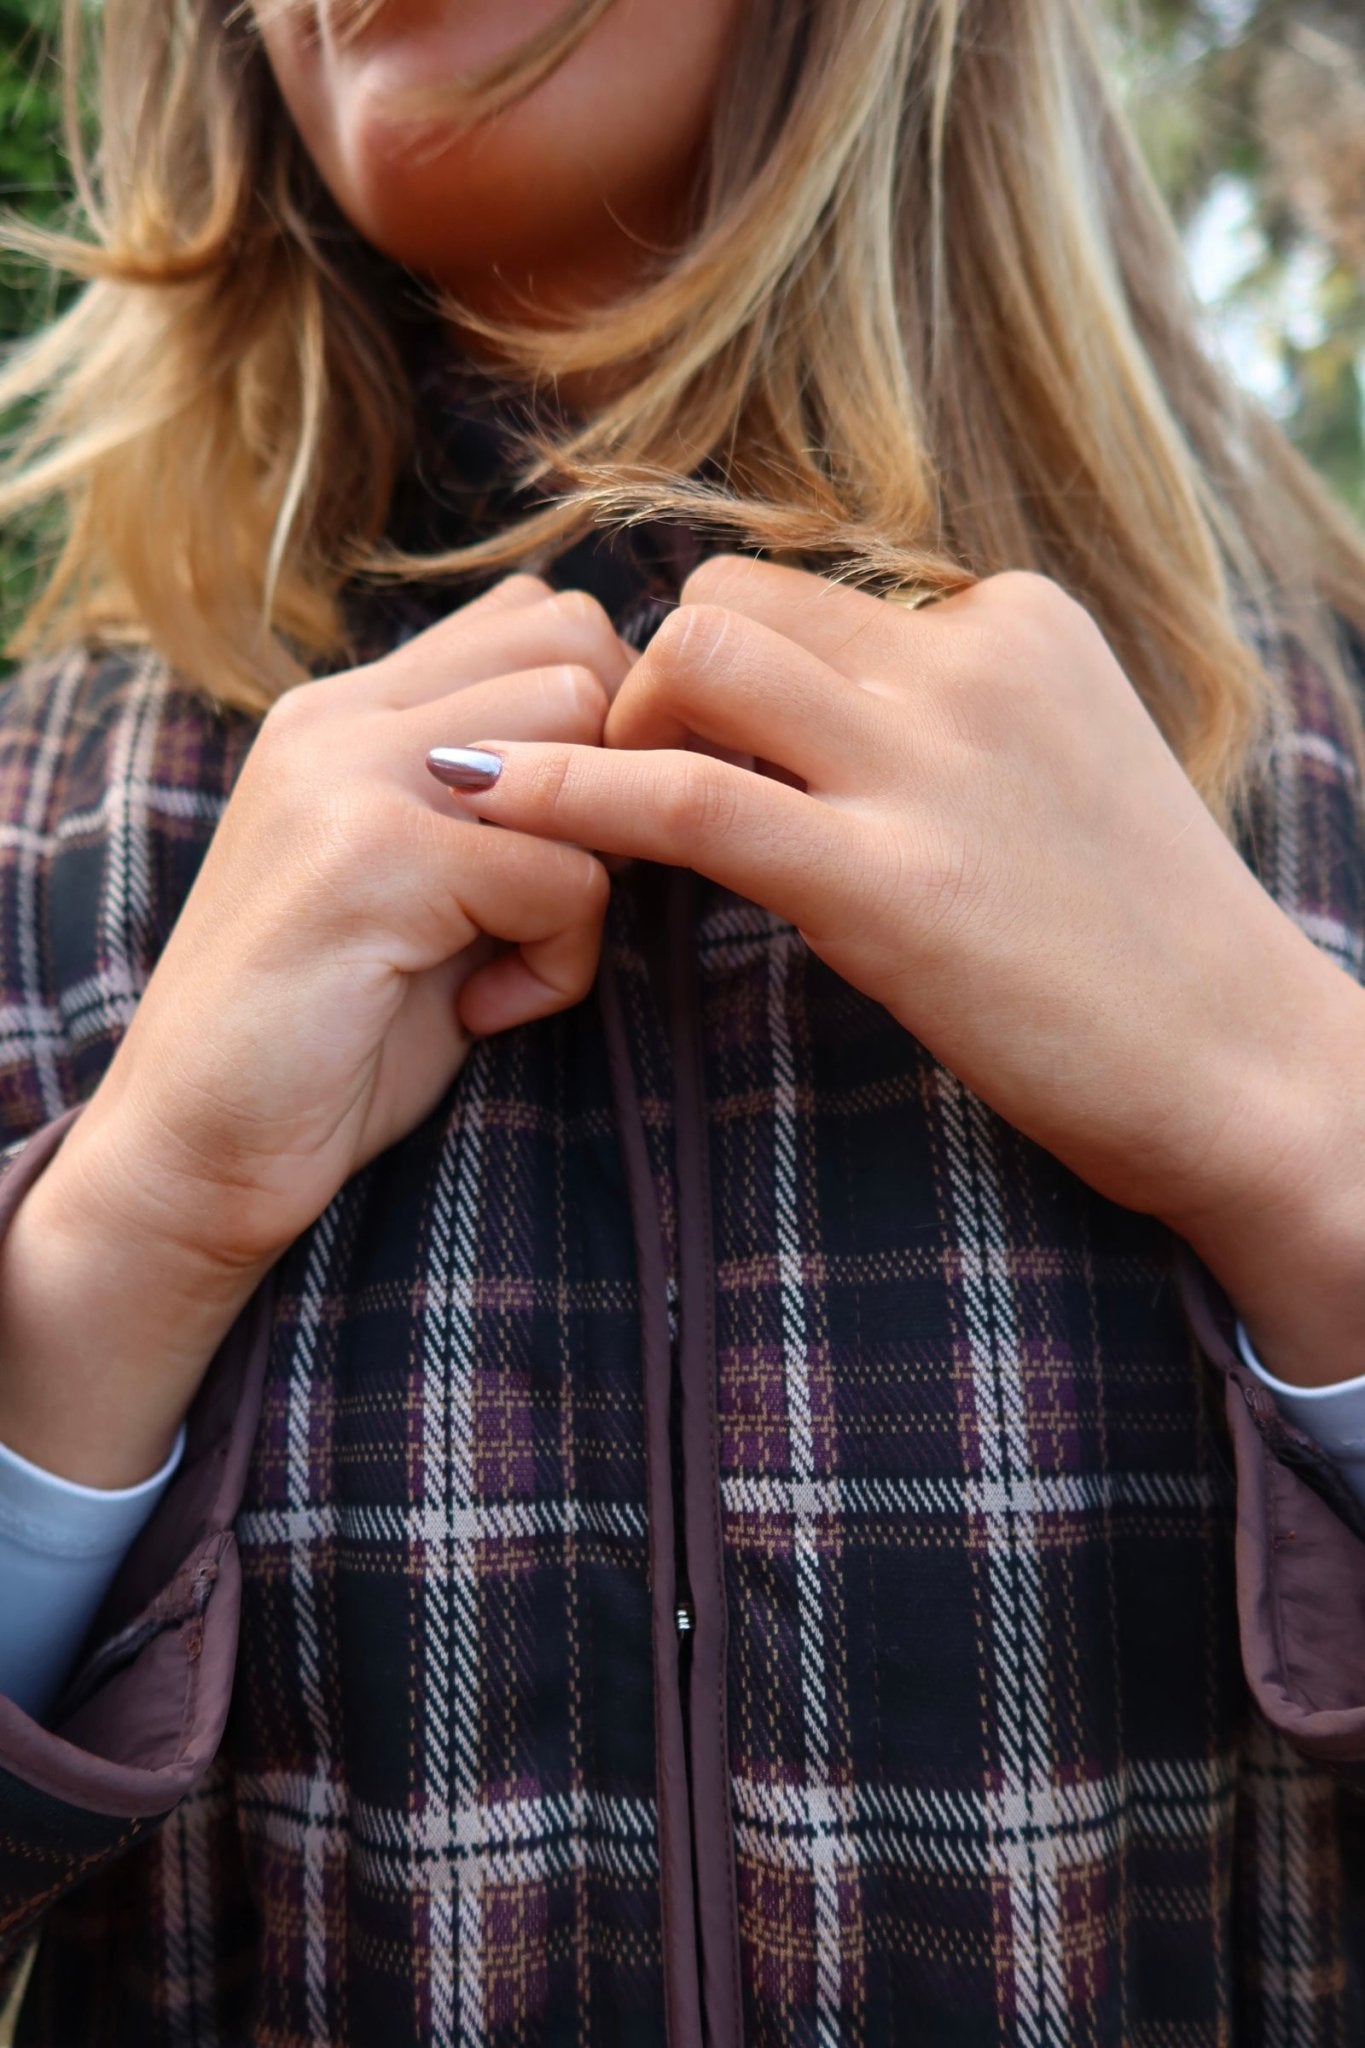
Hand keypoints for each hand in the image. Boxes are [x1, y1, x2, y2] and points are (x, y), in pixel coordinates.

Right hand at [61, 574, 630, 1275]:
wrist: (193, 1152)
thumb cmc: (330, 1037)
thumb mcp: (424, 889)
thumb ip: (498, 810)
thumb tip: (646, 759)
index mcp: (347, 711)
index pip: (538, 615)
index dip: (604, 727)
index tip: (577, 847)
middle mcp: (341, 716)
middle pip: (579, 652)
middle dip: (618, 783)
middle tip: (566, 897)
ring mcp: (348, 775)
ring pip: (582, 744)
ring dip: (594, 865)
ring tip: (522, 950)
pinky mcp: (370, 858)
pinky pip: (566, 876)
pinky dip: (558, 965)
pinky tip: (487, 1013)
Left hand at [431, 558, 1362, 1272]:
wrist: (1245, 1069)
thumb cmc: (1144, 946)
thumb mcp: (1054, 778)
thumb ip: (947, 723)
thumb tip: (811, 723)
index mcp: (1017, 622)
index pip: (808, 592)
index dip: (726, 672)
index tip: (684, 743)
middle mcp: (972, 658)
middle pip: (730, 600)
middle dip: (653, 681)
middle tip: (635, 780)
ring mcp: (932, 762)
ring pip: (696, 655)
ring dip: (616, 725)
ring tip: (606, 815)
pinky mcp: (886, 878)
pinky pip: (682, 796)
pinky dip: (563, 791)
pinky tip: (479, 801)